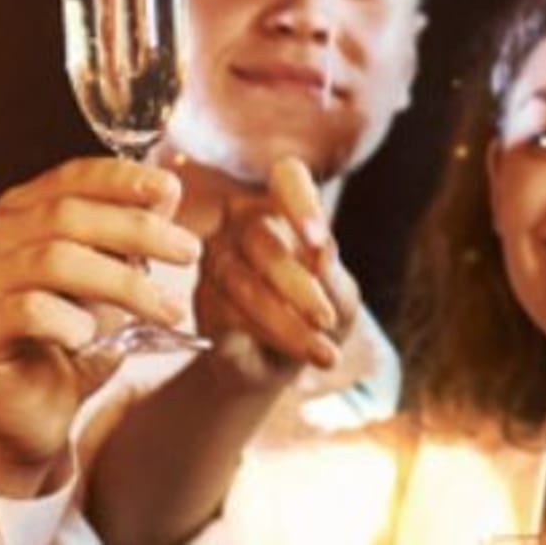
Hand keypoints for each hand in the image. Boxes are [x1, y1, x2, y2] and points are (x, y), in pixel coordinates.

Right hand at [0, 157, 198, 492]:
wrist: (35, 412)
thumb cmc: (74, 340)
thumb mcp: (112, 281)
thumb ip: (129, 238)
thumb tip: (167, 193)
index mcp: (20, 213)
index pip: (71, 178)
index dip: (122, 179)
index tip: (172, 191)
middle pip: (67, 215)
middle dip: (138, 230)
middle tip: (189, 252)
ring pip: (55, 260)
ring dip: (123, 282)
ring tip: (168, 309)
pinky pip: (30, 310)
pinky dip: (72, 321)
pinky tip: (91, 338)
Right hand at [191, 158, 357, 387]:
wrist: (279, 367)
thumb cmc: (317, 319)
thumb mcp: (340, 299)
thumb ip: (332, 274)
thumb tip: (321, 248)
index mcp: (285, 208)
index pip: (286, 177)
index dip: (300, 202)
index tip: (318, 240)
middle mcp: (244, 223)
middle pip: (262, 238)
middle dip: (298, 285)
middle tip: (327, 320)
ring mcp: (217, 257)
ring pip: (245, 283)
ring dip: (288, 322)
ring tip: (325, 352)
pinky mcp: (204, 297)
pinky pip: (231, 313)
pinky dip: (274, 335)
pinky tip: (306, 352)